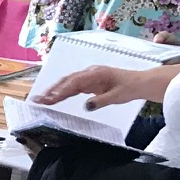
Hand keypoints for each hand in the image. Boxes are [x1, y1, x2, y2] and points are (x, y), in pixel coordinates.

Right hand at [34, 62, 175, 110]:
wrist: (141, 82)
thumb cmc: (130, 88)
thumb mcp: (117, 96)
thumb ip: (100, 101)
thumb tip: (86, 106)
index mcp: (95, 74)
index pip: (74, 83)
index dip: (60, 91)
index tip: (48, 99)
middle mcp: (90, 72)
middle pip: (67, 80)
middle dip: (51, 90)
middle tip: (37, 99)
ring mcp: (90, 76)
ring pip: (68, 82)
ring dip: (55, 90)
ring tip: (42, 99)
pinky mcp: (91, 81)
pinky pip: (74, 85)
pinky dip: (64, 91)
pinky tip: (56, 97)